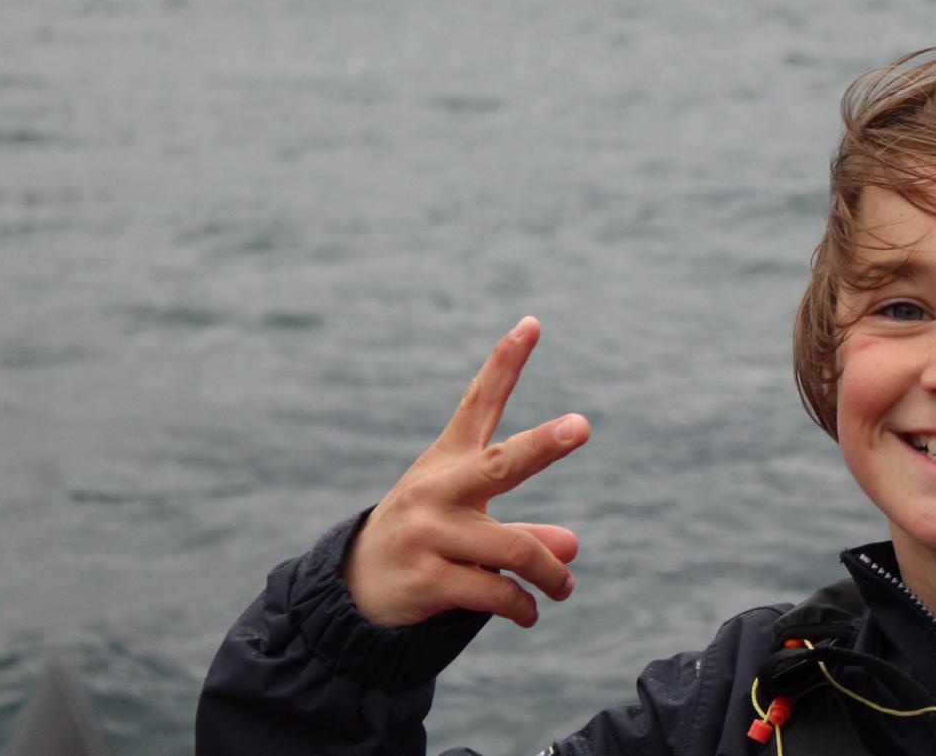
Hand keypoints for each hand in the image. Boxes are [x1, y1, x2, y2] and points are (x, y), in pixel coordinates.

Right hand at [342, 316, 590, 628]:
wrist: (353, 590)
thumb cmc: (428, 539)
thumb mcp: (470, 523)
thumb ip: (524, 530)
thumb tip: (572, 547)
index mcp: (448, 460)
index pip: (479, 402)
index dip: (506, 362)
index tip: (533, 323)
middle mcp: (439, 489)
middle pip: (500, 464)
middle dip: (544, 444)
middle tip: (582, 425)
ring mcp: (431, 534)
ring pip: (515, 548)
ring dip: (551, 572)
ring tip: (565, 586)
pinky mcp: (428, 579)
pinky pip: (495, 591)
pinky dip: (522, 605)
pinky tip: (531, 612)